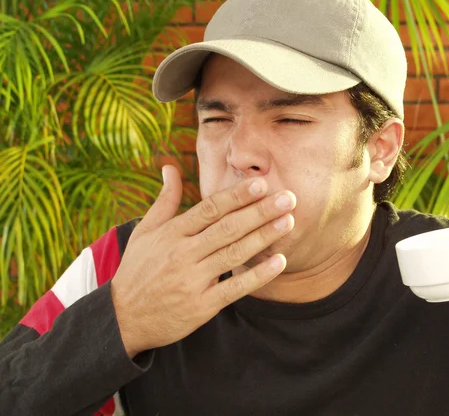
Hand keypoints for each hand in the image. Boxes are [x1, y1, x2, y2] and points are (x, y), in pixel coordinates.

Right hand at [111, 165, 295, 357]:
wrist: (123, 318)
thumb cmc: (138, 269)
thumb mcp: (144, 231)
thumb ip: (164, 200)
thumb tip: (170, 167)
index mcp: (172, 233)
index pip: (210, 209)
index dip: (237, 195)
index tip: (261, 183)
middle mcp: (183, 254)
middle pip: (227, 228)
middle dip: (260, 211)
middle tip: (288, 198)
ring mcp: (193, 280)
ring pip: (233, 254)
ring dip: (264, 237)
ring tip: (288, 222)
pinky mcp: (201, 306)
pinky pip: (234, 288)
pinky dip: (257, 275)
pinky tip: (278, 262)